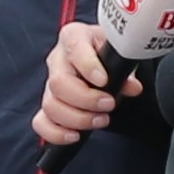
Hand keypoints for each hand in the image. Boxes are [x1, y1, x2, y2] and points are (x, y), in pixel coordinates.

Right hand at [32, 19, 124, 150]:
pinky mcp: (49, 105)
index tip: (104, 80)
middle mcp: (58, 60)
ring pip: (51, 105)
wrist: (104, 63)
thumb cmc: (109, 54)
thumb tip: (132, 87)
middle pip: (58, 83)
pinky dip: (55, 133)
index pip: (74, 48)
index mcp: (74, 37)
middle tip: (109, 104)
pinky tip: (75, 136)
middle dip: (85, 99)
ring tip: (101, 120)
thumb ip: (125, 69)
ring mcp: (49, 84)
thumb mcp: (120, 54)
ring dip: (77, 118)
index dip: (88, 66)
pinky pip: (41, 122)